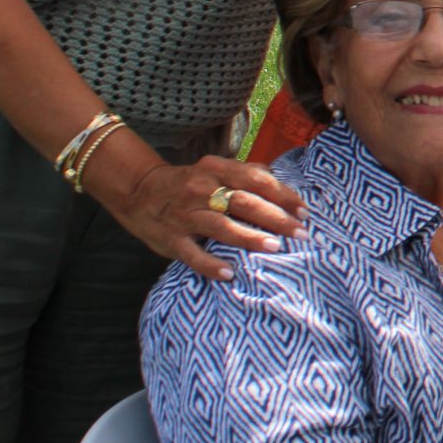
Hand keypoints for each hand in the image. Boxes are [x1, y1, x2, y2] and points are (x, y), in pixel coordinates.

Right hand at [98, 152, 303, 282]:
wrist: (138, 192)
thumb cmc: (188, 183)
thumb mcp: (214, 168)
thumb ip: (245, 172)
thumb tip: (277, 176)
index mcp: (216, 169)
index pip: (256, 180)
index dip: (283, 195)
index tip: (304, 211)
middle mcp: (201, 190)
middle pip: (244, 202)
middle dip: (276, 218)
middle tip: (300, 233)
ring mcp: (184, 215)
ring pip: (221, 226)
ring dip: (250, 238)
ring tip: (274, 248)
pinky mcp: (171, 239)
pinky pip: (192, 254)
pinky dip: (210, 264)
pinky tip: (229, 273)